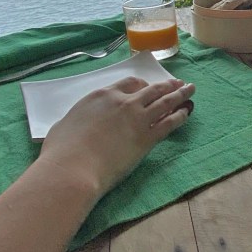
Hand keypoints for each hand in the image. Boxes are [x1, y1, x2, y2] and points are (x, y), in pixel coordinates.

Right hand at [38, 76, 194, 197]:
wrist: (73, 168)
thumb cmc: (61, 150)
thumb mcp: (65, 125)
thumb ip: (79, 119)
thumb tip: (75, 124)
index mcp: (102, 96)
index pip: (128, 84)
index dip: (141, 85)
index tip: (147, 87)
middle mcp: (123, 102)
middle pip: (151, 89)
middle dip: (166, 85)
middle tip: (177, 83)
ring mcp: (137, 118)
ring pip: (164, 101)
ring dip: (180, 94)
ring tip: (190, 90)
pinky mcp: (147, 137)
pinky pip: (169, 122)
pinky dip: (180, 116)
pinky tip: (186, 112)